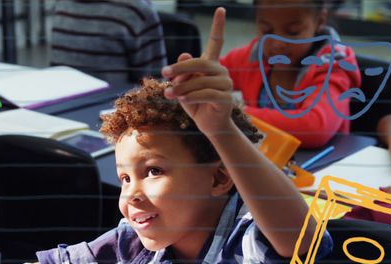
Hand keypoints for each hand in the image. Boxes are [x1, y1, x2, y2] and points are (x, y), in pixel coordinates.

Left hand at [161, 7, 232, 134]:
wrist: (209, 126)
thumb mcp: (183, 87)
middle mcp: (221, 71)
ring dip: (181, 88)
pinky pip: (206, 94)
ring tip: (168, 94)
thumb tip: (184, 54)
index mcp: (211, 65)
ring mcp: (226, 84)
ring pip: (201, 81)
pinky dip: (191, 97)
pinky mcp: (226, 98)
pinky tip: (181, 101)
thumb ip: (183, 73)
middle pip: (200, 62)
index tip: (220, 9)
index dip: (218, 26)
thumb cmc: (195, 104)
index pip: (217, 42)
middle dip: (180, 68)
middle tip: (164, 73)